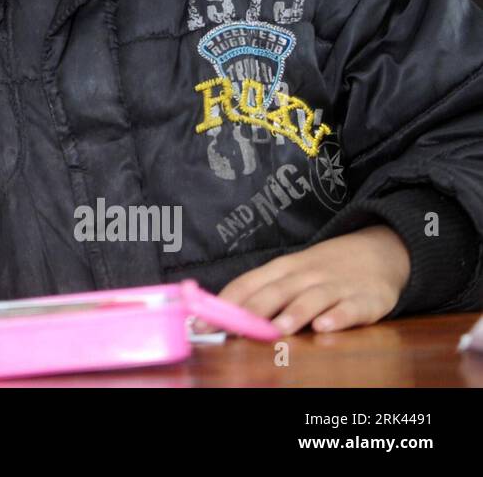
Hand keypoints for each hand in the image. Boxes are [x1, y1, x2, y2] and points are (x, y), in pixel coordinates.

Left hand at [212, 224, 410, 334]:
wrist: (379, 251)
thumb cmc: (322, 270)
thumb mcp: (289, 274)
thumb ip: (259, 294)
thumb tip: (218, 316)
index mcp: (281, 270)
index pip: (247, 284)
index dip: (223, 303)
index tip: (200, 322)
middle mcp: (305, 276)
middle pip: (275, 291)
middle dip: (252, 310)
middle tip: (232, 328)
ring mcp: (335, 286)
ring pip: (311, 299)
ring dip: (294, 313)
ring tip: (279, 328)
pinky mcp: (364, 300)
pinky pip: (350, 308)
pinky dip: (338, 317)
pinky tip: (325, 326)